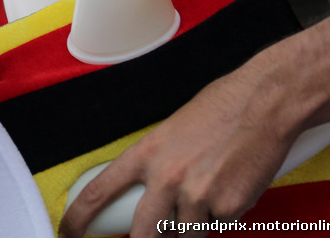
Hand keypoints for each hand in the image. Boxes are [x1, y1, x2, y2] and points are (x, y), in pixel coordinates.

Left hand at [59, 66, 290, 236]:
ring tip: (210, 193)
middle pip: (141, 233)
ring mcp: (196, 196)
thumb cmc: (221, 111)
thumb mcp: (173, 133)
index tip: (67, 232)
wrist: (263, 105)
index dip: (78, 218)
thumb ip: (157, 166)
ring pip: (185, 236)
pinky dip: (224, 217)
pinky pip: (219, 227)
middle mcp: (165, 177)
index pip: (99, 191)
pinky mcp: (227, 209)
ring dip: (193, 228)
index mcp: (145, 154)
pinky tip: (234, 189)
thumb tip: (151, 199)